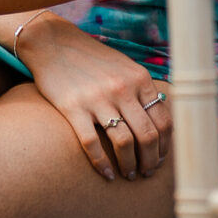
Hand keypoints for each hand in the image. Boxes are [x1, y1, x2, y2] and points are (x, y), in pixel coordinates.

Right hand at [20, 18, 172, 182]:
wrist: (53, 43)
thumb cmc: (92, 59)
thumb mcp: (124, 67)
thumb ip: (142, 90)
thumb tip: (161, 120)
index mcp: (139, 78)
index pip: (163, 120)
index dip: (164, 146)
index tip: (160, 158)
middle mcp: (122, 88)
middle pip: (147, 135)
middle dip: (150, 161)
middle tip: (147, 172)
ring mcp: (97, 98)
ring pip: (124, 143)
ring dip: (130, 165)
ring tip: (129, 174)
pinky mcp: (73, 107)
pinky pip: (92, 144)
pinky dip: (102, 164)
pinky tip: (107, 174)